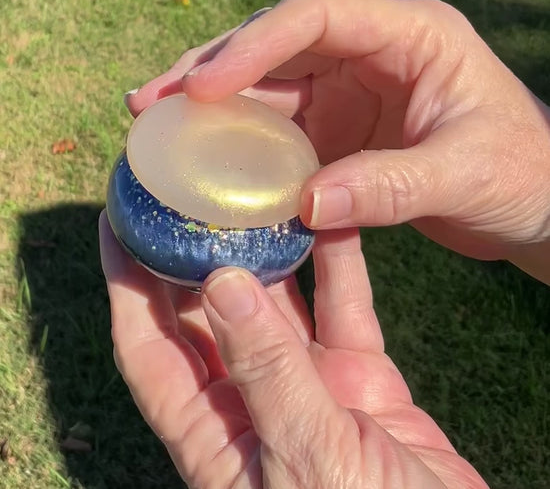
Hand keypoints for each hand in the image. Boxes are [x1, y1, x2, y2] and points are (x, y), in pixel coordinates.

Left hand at [99, 211, 487, 487]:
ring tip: (258, 193)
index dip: (127, 287)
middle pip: (207, 315)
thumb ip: (267, 372)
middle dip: (193, 255)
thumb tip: (222, 286)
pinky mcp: (359, 375)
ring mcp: (308, 385)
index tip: (116, 226)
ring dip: (268, 253)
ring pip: (278, 304)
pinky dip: (340, 265)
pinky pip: (344, 308)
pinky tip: (333, 219)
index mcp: (215, 434)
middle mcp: (253, 401)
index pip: (149, 349)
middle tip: (186, 194)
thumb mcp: (307, 457)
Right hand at [125, 0, 549, 281]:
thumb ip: (391, 187)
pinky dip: (244, 148)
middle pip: (275, 46)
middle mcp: (371, 55)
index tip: (204, 88)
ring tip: (160, 128)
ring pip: (269, 89)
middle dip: (211, 72)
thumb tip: (307, 206)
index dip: (254, 45)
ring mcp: (351, 94)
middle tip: (152, 102)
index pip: (316, 15)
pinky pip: (281, 134)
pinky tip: (210, 164)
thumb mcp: (466, 175)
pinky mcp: (340, 133)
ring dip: (216, 109)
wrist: (532, 204)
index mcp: (410, 37)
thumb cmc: (522, 175)